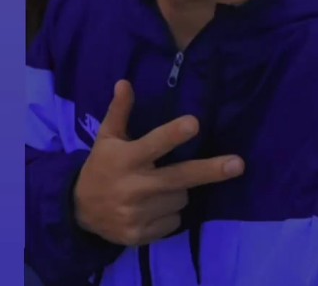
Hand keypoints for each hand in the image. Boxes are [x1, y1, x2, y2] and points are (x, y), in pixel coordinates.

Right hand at [74, 80, 244, 245]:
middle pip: (179, 177)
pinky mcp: (141, 236)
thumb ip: (120, 111)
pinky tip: (153, 206)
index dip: (173, 135)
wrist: (79, 212)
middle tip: (238, 164)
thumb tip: (125, 82)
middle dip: (210, 170)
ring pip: (181, 198)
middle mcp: (134, 187)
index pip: (154, 144)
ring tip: (159, 185)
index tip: (194, 123)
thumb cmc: (101, 167)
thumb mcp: (106, 137)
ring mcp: (138, 214)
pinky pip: (174, 221)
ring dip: (179, 190)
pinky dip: (170, 212)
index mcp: (126, 158)